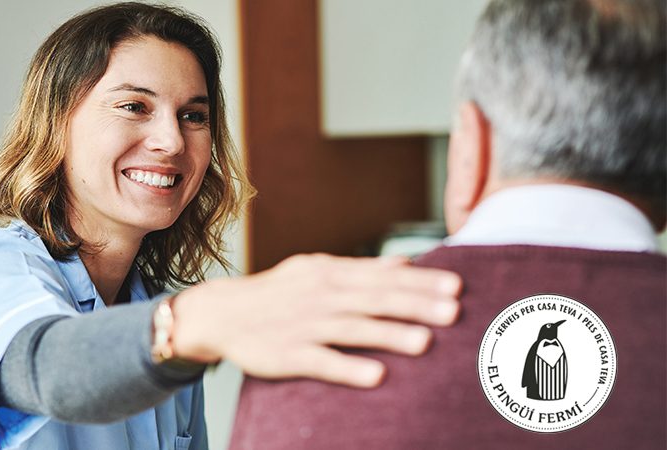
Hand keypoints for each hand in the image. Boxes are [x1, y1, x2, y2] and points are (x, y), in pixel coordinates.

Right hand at [172, 253, 460, 387]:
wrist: (222, 312)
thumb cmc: (278, 292)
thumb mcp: (317, 269)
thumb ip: (363, 268)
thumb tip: (408, 262)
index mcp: (330, 273)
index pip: (382, 276)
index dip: (420, 281)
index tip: (455, 286)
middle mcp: (320, 296)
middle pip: (374, 299)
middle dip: (415, 304)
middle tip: (454, 311)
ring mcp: (304, 325)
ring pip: (352, 329)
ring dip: (389, 334)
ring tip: (425, 342)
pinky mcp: (288, 355)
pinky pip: (321, 361)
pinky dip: (348, 367)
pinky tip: (376, 376)